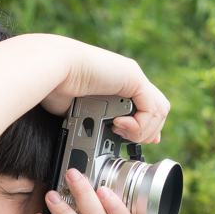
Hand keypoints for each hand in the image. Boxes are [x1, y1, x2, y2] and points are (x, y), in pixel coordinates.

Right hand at [41, 39, 169, 144]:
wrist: (54, 72)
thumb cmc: (58, 89)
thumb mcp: (83, 111)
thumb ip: (101, 121)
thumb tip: (113, 132)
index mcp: (120, 84)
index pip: (150, 107)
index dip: (147, 127)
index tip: (133, 141)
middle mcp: (130, 79)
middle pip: (160, 110)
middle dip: (148, 131)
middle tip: (125, 137)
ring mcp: (134, 77)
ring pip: (160, 111)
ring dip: (142, 130)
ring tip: (119, 131)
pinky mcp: (134, 78)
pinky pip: (150, 108)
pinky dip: (138, 124)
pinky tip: (118, 124)